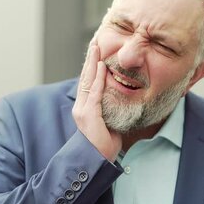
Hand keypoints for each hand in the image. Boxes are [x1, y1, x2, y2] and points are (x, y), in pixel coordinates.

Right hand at [72, 43, 121, 161]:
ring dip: (92, 63)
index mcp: (85, 108)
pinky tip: (101, 66)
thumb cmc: (105, 145)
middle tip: (95, 42)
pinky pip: (94, 92)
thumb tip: (122, 99)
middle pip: (85, 77)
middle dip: (90, 59)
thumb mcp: (110, 122)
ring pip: (87, 81)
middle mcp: (81, 107)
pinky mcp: (88, 115)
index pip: (88, 82)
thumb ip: (112, 109)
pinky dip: (97, 78)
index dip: (92, 66)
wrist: (96, 161)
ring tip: (96, 47)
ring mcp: (83, 111)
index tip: (97, 52)